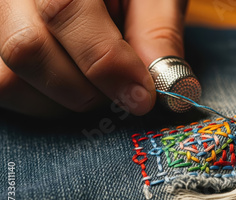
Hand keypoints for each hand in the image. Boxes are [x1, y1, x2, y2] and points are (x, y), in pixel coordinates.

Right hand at [0, 0, 186, 115]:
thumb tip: (170, 86)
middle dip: (86, 89)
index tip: (142, 96)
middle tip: (123, 93)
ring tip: (98, 85)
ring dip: (62, 101)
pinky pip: (4, 89)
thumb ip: (158, 32)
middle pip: (27, 48)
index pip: (65, 11)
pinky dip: (43, 102)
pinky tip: (74, 85)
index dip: (107, 64)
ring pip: (8, 79)